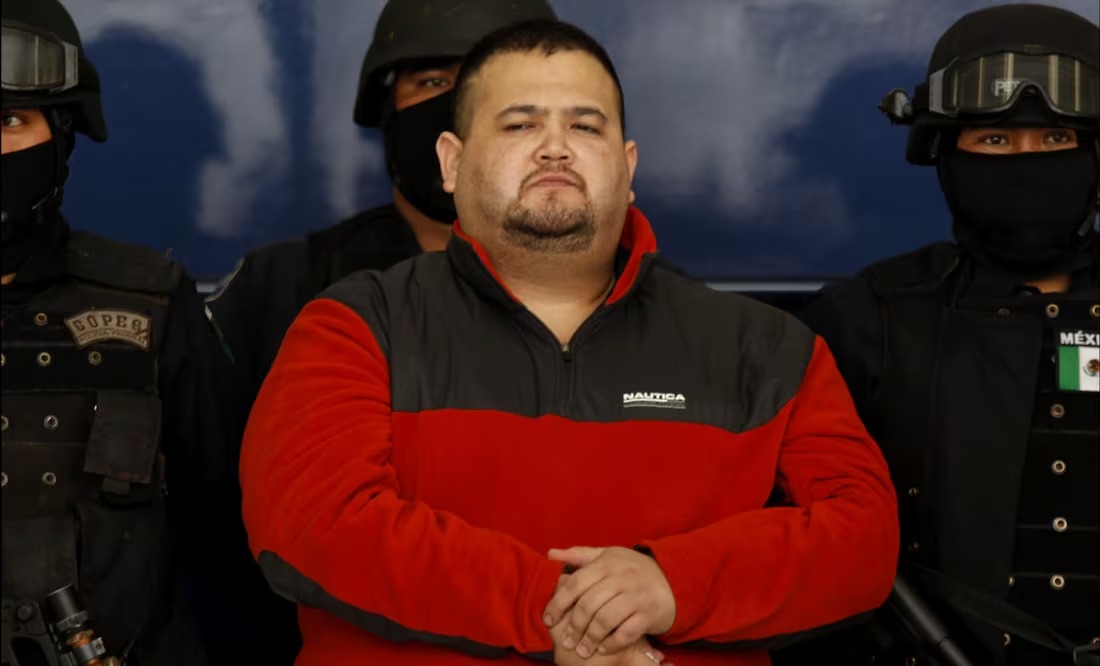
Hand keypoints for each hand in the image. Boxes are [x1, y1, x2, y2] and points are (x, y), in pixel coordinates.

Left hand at [544, 546, 675, 658]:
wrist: (673, 579)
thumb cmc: (633, 569)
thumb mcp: (608, 556)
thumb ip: (579, 555)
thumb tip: (550, 553)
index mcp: (607, 563)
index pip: (576, 583)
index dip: (559, 603)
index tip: (548, 619)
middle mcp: (621, 578)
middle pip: (589, 605)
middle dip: (574, 626)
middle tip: (566, 641)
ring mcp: (636, 596)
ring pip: (606, 620)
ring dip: (590, 638)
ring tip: (582, 649)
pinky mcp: (649, 614)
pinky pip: (626, 632)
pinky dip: (612, 643)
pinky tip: (602, 648)